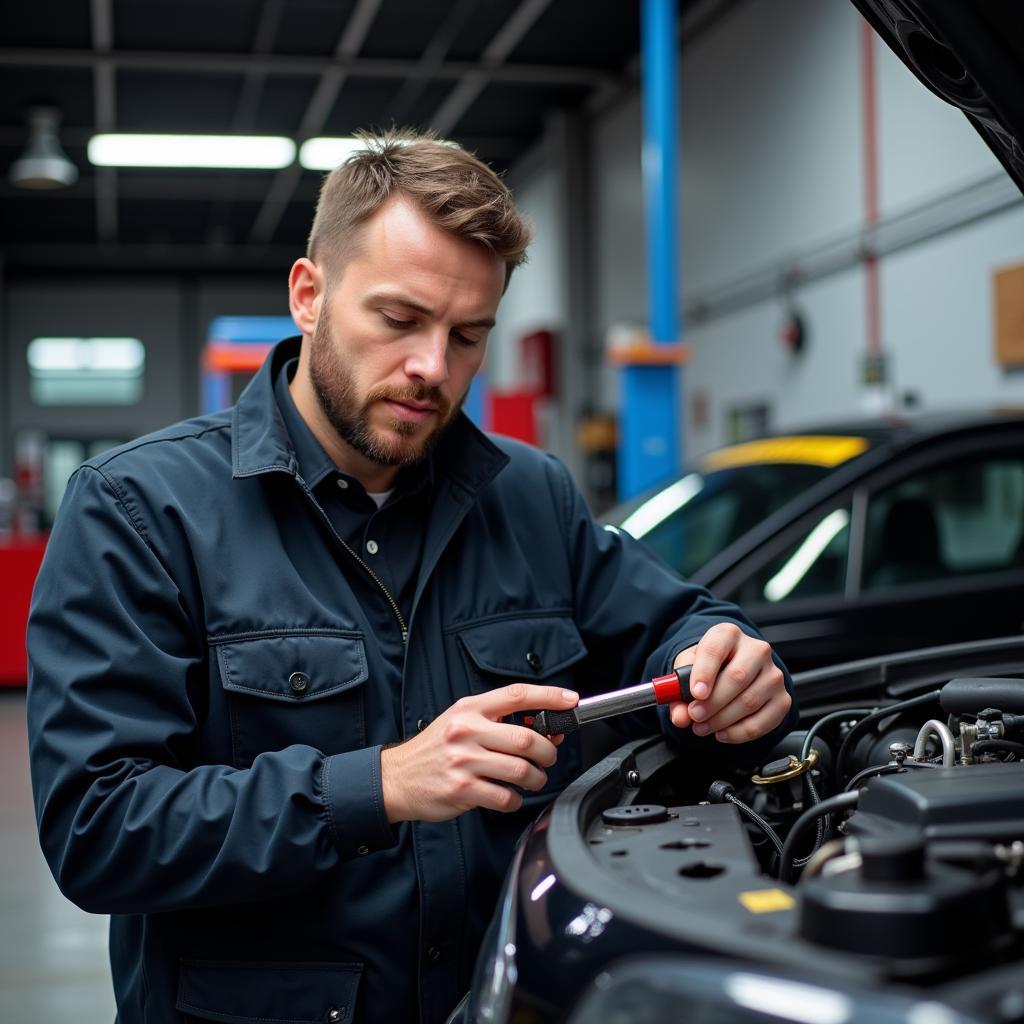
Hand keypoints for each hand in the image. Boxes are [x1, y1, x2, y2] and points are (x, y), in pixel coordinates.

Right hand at [380, 683, 578, 822]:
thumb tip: (545, 729)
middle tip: (547, 757)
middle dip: (548, 752)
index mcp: (469, 709)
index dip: (549, 696)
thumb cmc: (435, 748)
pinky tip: (509, 796)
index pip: (517, 695)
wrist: (397, 777)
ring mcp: (464, 761)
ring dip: (537, 778)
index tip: (570, 701)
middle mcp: (466, 731)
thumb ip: (498, 722)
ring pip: (521, 770)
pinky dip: (515, 800)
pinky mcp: (462, 790)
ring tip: (533, 779)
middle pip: (527, 739)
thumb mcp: (461, 721)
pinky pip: (506, 797)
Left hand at [667, 623, 789, 743]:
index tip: (696, 694)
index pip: (716, 649)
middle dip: (713, 702)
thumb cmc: (708, 667)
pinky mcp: (782, 699)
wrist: (731, 670)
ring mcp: (773, 675)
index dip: (705, 672)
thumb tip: (680, 717)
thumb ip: (678, 693)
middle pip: (737, 677)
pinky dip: (739, 733)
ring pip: (749, 702)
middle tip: (695, 716)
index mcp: (728, 634)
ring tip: (702, 727)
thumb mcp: (687, 671)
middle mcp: (756, 650)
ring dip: (722, 720)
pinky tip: (722, 733)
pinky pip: (763, 721)